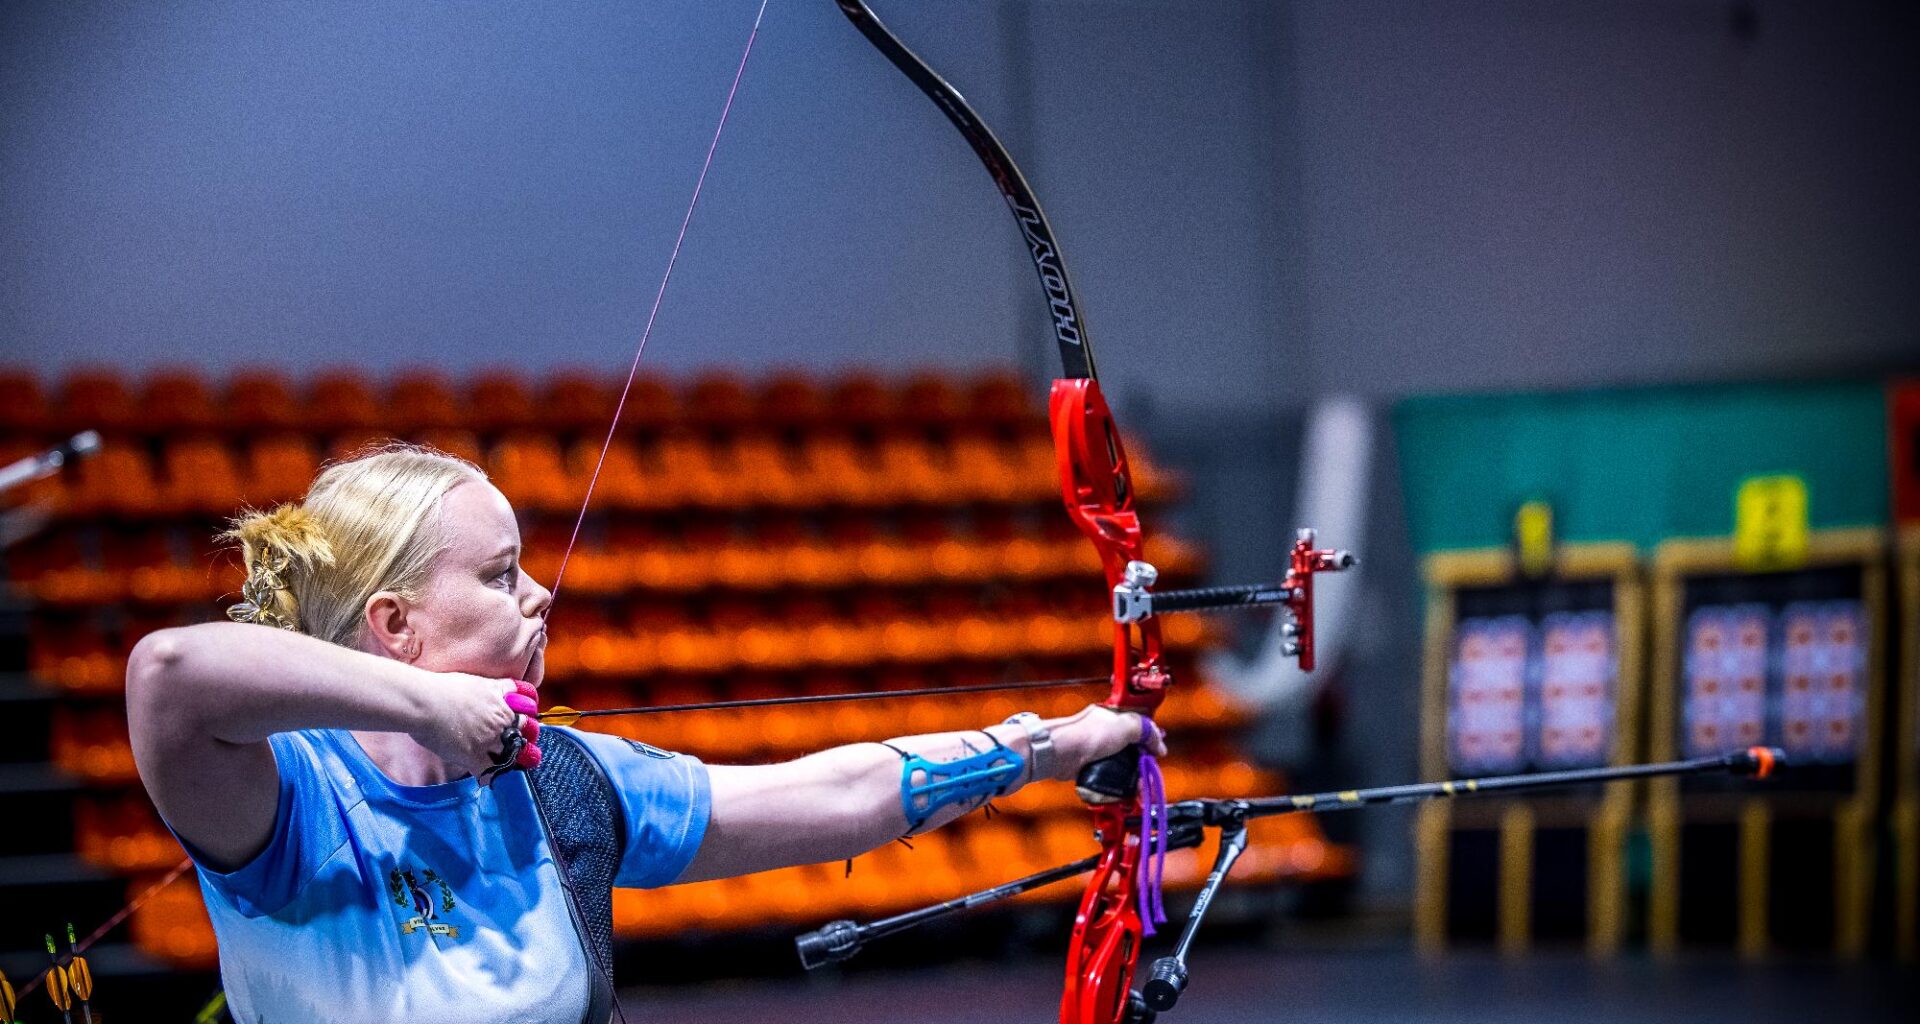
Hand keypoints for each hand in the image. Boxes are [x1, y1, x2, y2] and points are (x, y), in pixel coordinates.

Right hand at [409, 673, 540, 783]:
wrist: (423, 701)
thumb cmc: (442, 687)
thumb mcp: (477, 680)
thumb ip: (494, 687)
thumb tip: (502, 690)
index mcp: (501, 698)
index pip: (528, 708)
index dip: (528, 716)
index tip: (526, 721)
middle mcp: (500, 719)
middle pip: (525, 730)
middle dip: (526, 737)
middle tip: (523, 744)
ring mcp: (489, 739)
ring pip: (512, 753)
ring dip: (511, 759)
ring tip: (509, 763)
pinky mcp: (474, 755)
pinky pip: (490, 772)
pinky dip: (490, 777)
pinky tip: (487, 778)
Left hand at [1043, 705, 1167, 781]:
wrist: (1061, 753)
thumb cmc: (1085, 734)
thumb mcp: (1125, 725)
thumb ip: (1146, 731)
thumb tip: (1159, 744)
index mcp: (1114, 716)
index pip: (1140, 725)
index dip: (1151, 738)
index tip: (1158, 752)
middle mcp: (1107, 731)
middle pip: (1133, 747)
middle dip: (1143, 761)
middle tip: (1148, 772)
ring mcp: (1098, 749)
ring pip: (1123, 763)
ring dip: (1132, 775)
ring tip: (1138, 785)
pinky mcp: (1091, 765)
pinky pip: (1110, 775)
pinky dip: (1118, 782)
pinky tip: (1124, 787)